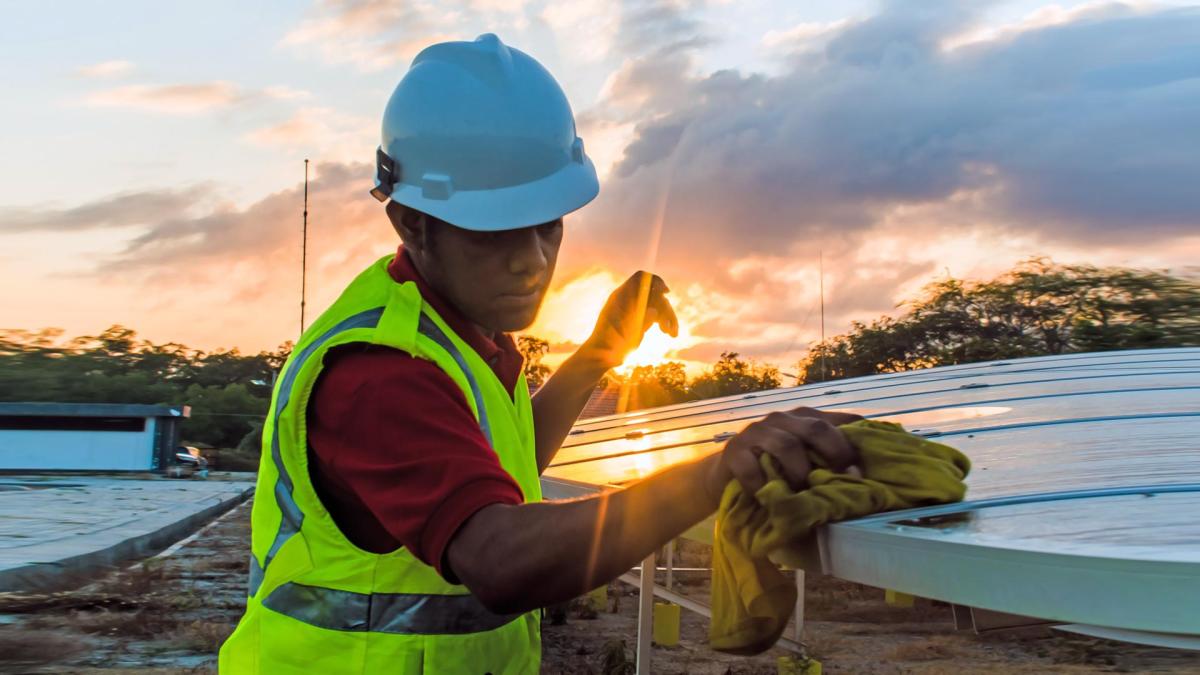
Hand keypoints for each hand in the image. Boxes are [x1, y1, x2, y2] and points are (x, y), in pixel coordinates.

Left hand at [579, 271, 678, 370]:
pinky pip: (655, 313)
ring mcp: (633, 307)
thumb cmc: (610, 346)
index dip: (655, 281)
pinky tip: (669, 333)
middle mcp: (628, 299)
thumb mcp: (626, 336)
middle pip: (654, 294)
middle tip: (670, 330)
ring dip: (667, 317)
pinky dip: (663, 321)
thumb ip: (640, 323)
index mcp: (621, 297)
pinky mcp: (638, 317)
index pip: (640, 278)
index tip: (666, 293)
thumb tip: (655, 312)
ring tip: (672, 334)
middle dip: (665, 309)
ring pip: (657, 304)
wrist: (600, 357)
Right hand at [705, 407, 862, 500]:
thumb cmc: (774, 469)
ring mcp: (757, 432)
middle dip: (835, 454)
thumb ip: (828, 462)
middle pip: (816, 428)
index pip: (843, 420)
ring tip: (803, 493)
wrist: (726, 474)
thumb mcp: (804, 460)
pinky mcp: (734, 451)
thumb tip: (862, 479)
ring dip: (800, 473)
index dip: (857, 443)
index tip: (863, 471)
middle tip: (843, 480)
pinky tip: (769, 498)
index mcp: (806, 418)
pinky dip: (763, 486)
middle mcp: (783, 419)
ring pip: (787, 445)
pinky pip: (752, 468)